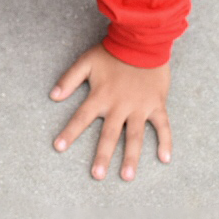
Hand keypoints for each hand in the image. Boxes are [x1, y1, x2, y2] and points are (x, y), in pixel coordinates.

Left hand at [50, 42, 171, 180]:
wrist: (140, 42)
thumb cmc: (110, 52)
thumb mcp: (85, 62)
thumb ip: (69, 79)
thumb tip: (53, 96)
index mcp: (100, 96)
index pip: (81, 118)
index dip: (69, 133)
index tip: (58, 147)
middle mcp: (119, 105)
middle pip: (109, 135)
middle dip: (101, 156)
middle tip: (96, 175)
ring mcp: (139, 107)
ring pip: (135, 137)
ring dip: (131, 157)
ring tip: (126, 176)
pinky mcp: (156, 105)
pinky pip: (163, 127)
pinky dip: (165, 142)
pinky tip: (165, 159)